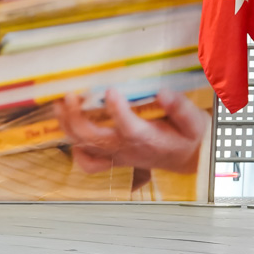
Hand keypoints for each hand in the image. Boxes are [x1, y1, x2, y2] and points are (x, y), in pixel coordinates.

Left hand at [55, 88, 207, 175]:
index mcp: (147, 138)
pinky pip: (88, 163)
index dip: (117, 110)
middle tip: (71, 94)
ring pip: (85, 146)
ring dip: (68, 126)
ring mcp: (116, 155)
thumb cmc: (188, 137)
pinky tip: (70, 132)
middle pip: (94, 138)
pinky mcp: (112, 158)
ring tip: (60, 105)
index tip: (110, 90)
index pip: (128, 127)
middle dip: (76, 116)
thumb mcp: (194, 121)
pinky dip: (76, 150)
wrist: (188, 159)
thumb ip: (180, 108)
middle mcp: (126, 149)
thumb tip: (162, 92)